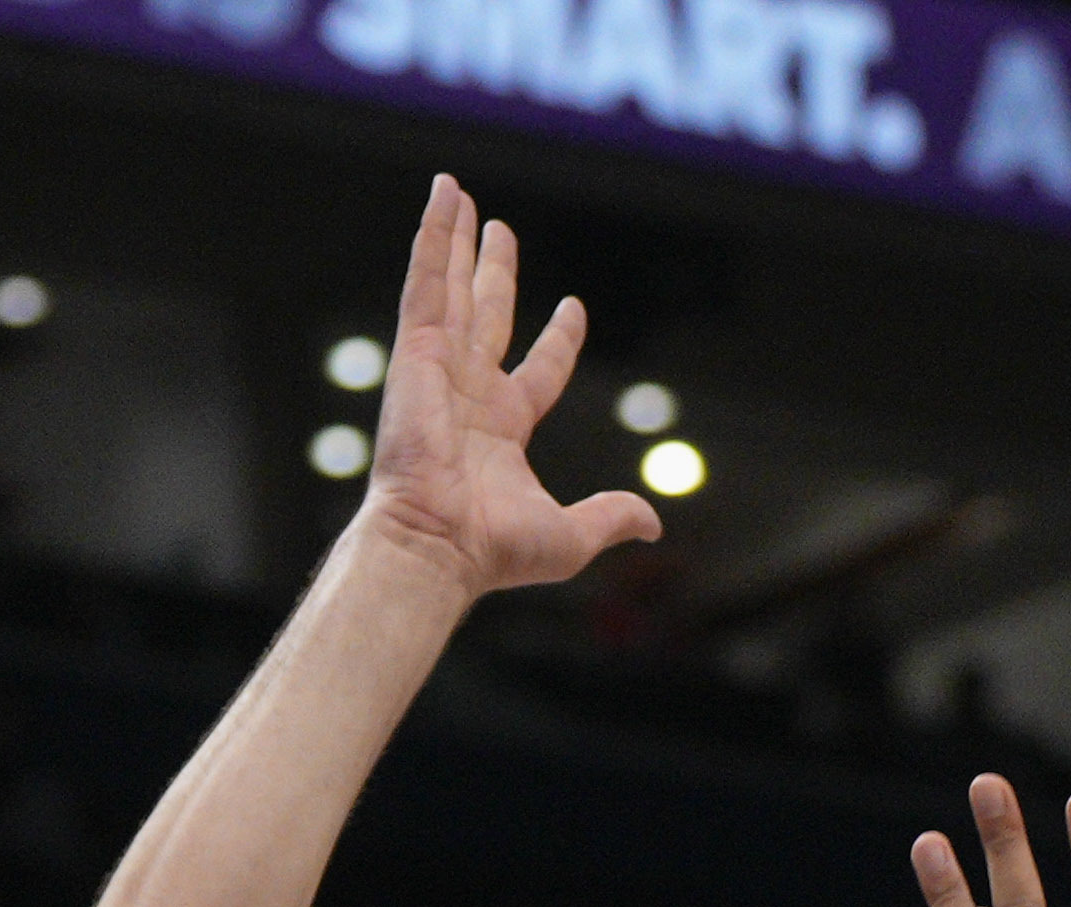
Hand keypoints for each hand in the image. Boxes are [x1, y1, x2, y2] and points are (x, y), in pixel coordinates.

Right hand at [356, 175, 659, 598]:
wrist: (438, 546)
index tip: (572, 308)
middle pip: (486, 316)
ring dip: (454, 239)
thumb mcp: (572, 535)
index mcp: (502, 430)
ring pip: (449, 287)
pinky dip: (432, 238)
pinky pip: (425, 283)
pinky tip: (442, 197)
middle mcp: (467, 393)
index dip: (558, 339)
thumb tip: (656, 524)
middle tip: (496, 230)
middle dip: (491, 273)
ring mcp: (438, 368)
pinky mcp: (414, 352)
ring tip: (456, 192)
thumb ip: (612, 517)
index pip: (537, 370)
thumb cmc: (492, 550)